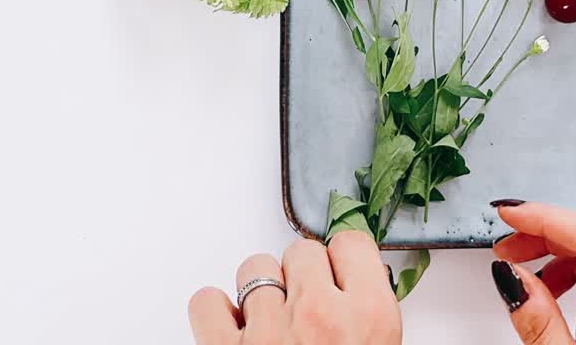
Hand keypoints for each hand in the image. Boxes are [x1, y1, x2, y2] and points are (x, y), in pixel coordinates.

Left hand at [187, 231, 400, 344]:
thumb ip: (369, 312)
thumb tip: (357, 284)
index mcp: (369, 316)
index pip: (351, 243)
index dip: (342, 260)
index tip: (338, 272)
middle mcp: (319, 316)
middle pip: (301, 250)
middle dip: (301, 275)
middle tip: (306, 306)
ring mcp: (268, 333)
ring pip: (254, 268)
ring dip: (260, 290)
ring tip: (270, 319)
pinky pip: (205, 303)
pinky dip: (214, 311)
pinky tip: (230, 326)